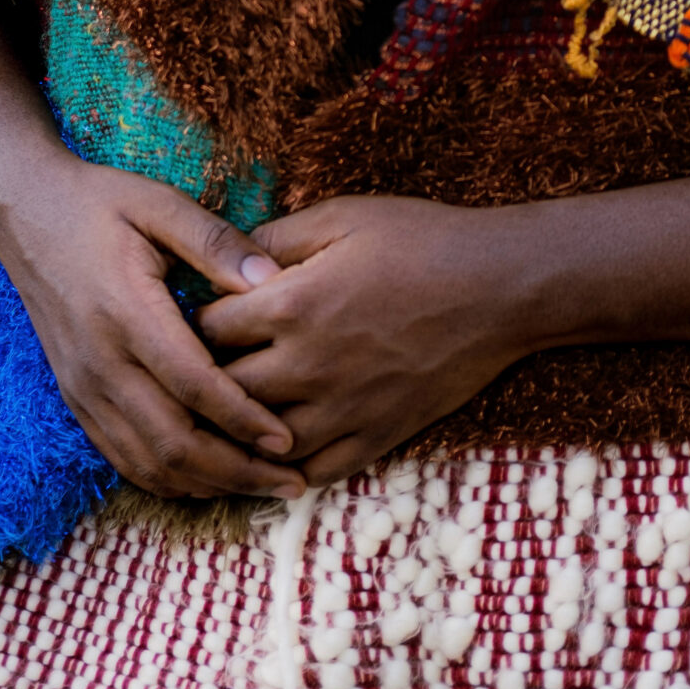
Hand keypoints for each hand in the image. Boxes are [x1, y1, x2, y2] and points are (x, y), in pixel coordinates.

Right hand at [0, 138, 307, 502]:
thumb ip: (216, 241)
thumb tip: (273, 280)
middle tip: (290, 481)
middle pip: (172, 442)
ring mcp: (83, 387)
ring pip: (147, 463)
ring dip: (207, 484)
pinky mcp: (76, 397)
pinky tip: (209, 477)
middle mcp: (100, 362)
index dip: (243, 419)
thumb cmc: (100, 203)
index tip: (288, 438)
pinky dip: (169, 479)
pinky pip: (123, 457)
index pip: (192, 385)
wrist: (26, 215)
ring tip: (261, 485)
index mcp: (126, 312)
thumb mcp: (160, 204)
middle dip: (236, 470)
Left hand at [197, 196, 529, 483]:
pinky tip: (276, 452)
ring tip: (225, 417)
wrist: (500, 287)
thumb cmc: (422, 240)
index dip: (190, 322)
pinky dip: (287, 469)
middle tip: (194, 370)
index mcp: (293, 304)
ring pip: (260, 443)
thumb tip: (224, 254)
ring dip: (238, 433)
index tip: (189, 316)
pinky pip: (314, 472)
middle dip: (203, 380)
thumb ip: (277, 235)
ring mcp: (343, 409)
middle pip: (223, 392)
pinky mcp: (377, 437)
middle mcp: (308, 366)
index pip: (206, 330)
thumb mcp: (343, 216)